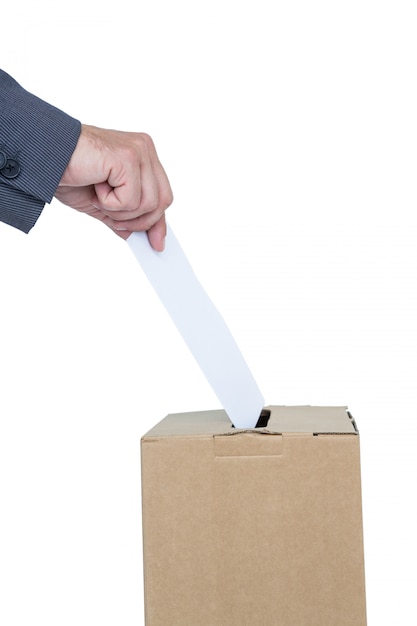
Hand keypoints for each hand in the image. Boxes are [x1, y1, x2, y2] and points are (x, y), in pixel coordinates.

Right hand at [55, 124, 172, 250]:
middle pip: (162, 201)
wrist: (43, 158)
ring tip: (99, 195)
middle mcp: (144, 148)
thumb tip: (137, 236)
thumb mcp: (103, 203)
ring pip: (148, 204)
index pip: (162, 194)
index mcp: (142, 155)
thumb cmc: (69, 172)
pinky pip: (131, 200)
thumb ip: (124, 216)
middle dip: (138, 221)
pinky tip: (96, 186)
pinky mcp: (127, 157)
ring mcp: (138, 151)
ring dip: (119, 211)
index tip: (156, 243)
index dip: (158, 221)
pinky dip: (110, 203)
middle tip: (112, 217)